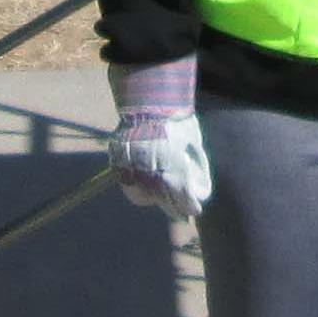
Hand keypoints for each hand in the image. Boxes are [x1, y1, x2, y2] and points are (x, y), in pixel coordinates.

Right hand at [104, 61, 211, 223]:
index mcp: (171, 162)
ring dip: (153, 200)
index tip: (195, 211)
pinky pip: (126, 183)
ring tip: (162, 200)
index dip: (189, 206)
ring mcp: (131, 164)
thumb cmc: (177, 122)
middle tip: (181, 214)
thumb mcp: (193, 144)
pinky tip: (145, 188)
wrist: (150, 102)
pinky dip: (136, 189)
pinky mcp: (118, 160)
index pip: (181, 195)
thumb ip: (195, 166)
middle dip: (173, 208)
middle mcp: (149, 166)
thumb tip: (199, 189)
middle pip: (162, 199)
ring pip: (140, 195)